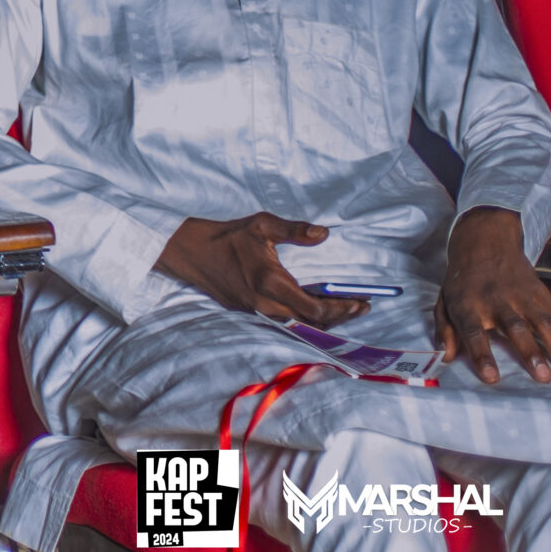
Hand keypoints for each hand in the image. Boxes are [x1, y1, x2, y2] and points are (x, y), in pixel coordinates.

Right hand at [153, 214, 370, 327]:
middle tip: (358, 307)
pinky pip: (284, 322)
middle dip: (339, 318)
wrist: (189, 252)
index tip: (361, 302)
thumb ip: (294, 230)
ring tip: (341, 310)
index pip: (316, 309)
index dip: (342, 310)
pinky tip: (312, 308)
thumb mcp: (261, 225)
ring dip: (323, 321)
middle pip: (312, 324)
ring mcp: (257, 311)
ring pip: (299, 326)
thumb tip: (323, 233)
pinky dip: (304, 319)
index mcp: (272, 283)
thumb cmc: (226, 236)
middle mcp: (267, 304)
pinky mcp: (249, 312)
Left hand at [437, 207, 550, 384]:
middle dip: (530, 353)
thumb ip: (445, 330)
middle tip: (543, 378)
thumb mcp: (444, 301)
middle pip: (514, 327)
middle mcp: (496, 301)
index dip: (482, 354)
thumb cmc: (464, 281)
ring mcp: (522, 296)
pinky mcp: (541, 293)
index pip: (473, 332)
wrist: (485, 242)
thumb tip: (448, 358)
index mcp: (468, 305)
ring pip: (543, 322)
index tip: (491, 378)